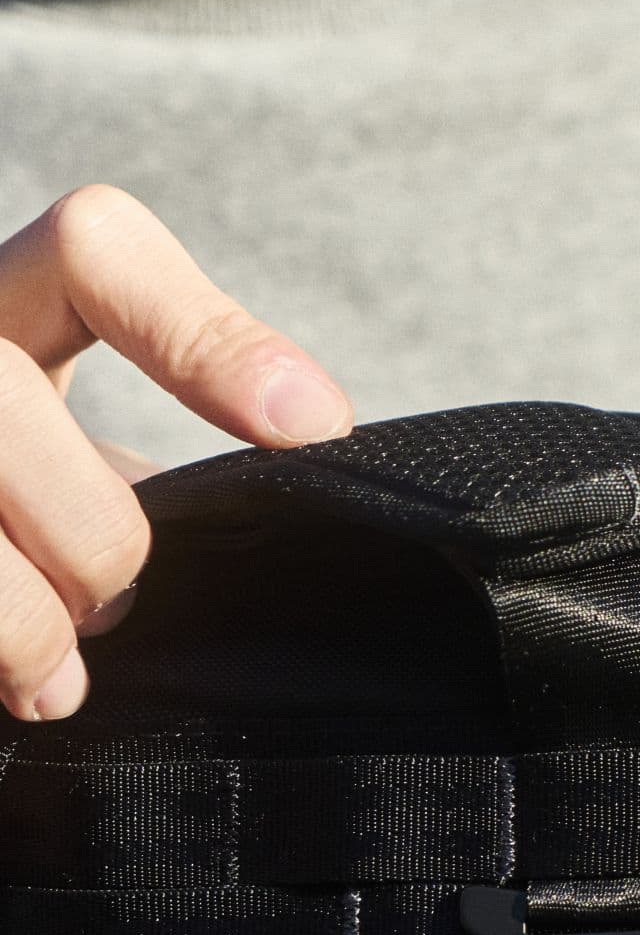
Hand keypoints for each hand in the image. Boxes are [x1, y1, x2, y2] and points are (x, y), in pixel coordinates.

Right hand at [0, 185, 350, 722]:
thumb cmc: (18, 524)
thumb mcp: (72, 475)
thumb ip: (146, 481)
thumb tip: (281, 519)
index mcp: (4, 302)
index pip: (97, 248)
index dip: (206, 335)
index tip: (312, 428)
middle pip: (1, 391)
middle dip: (84, 524)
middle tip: (116, 601)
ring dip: (21, 609)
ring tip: (57, 676)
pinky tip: (18, 686)